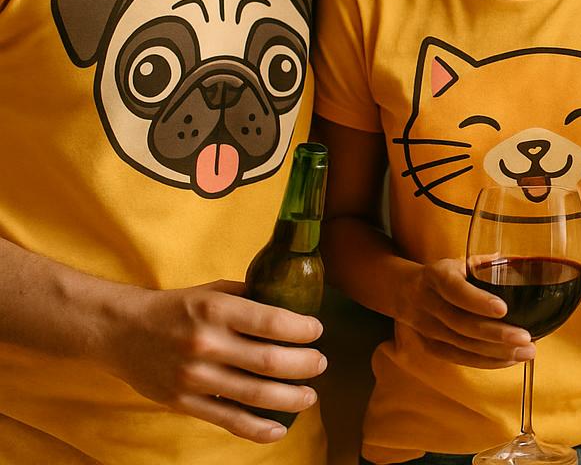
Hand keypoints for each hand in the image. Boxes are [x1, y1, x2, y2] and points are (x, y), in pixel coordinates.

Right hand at [101, 279, 324, 443]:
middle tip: (320, 363)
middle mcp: (206, 342)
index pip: (273, 322)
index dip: (303, 330)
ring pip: (255, 394)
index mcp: (217, 309)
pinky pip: (227, 419)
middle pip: (271, 361)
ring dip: (291, 398)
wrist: (119, 330)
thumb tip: (295, 307)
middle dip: (306, 365)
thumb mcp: (213, 291)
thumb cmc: (175, 308)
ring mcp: (194, 376)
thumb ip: (250, 299)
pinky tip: (280, 429)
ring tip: (310, 395)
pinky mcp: (183, 402)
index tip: (317, 332)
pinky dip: (257, 428)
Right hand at [396, 257, 534, 368]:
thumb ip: (485, 264)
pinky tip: (510, 360)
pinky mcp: (431, 347)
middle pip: (462, 324)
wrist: (403, 293)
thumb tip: (520, 262)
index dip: (478, 301)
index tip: (503, 309)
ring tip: (526, 352)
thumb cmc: (442, 275)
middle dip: (497, 334)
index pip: (455, 290)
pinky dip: (487, 362)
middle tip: (526, 338)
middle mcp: (429, 304)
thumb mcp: (457, 262)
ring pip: (463, 345)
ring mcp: (428, 329)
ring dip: (497, 352)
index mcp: (437, 277)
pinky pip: (460, 358)